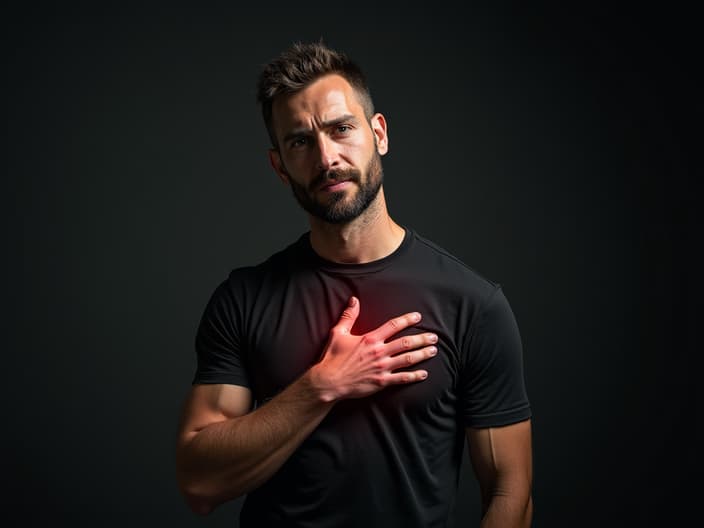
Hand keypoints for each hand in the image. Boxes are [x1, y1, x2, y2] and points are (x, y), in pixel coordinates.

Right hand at [310, 296, 437, 401]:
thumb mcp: (338, 333)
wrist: (329, 381)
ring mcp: (382, 367)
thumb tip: (354, 300)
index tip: (418, 317)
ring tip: (433, 350)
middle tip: (434, 337)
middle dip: (422, 339)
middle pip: (406, 343)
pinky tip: (424, 374)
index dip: (407, 320)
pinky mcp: (381, 382)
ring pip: (408, 359)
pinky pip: (402, 378)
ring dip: (422, 354)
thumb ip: (349, 316)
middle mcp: (379, 352)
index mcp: (370, 338)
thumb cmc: (332, 357)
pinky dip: (414, 376)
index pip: (393, 325)